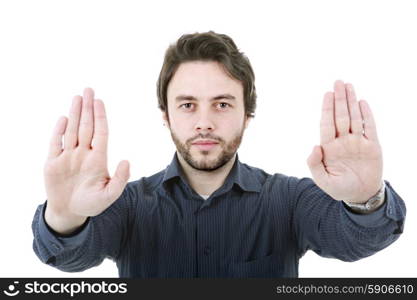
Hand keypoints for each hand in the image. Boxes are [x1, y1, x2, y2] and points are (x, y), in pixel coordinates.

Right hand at [44, 88, 129, 233]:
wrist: (69, 212)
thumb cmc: (92, 203)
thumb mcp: (110, 194)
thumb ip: (120, 179)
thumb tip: (127, 161)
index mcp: (98, 159)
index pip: (100, 133)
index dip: (100, 117)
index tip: (100, 101)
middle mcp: (83, 154)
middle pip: (86, 126)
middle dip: (87, 108)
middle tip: (89, 89)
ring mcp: (68, 157)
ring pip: (72, 131)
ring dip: (74, 114)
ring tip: (78, 97)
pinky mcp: (53, 163)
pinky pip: (56, 143)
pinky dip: (59, 131)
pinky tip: (64, 118)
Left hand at [307, 80, 382, 202]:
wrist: (360, 195)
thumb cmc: (339, 188)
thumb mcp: (323, 180)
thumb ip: (314, 164)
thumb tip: (315, 146)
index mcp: (329, 147)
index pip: (327, 124)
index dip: (327, 109)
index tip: (327, 94)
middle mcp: (343, 141)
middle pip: (340, 116)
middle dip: (339, 99)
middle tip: (338, 82)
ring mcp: (357, 142)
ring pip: (354, 118)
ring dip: (351, 102)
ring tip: (349, 86)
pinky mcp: (372, 146)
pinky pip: (369, 127)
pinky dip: (366, 115)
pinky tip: (362, 102)